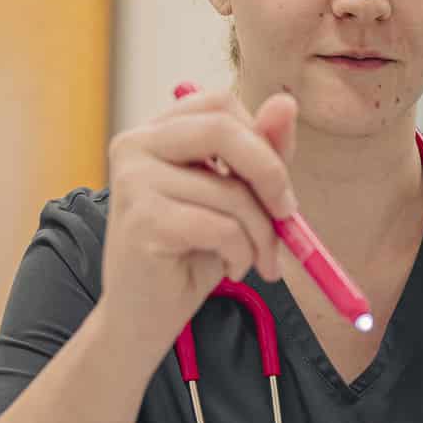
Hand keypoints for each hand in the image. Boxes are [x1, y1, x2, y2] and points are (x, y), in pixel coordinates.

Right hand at [100, 84, 298, 357]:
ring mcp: (133, 180)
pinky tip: (229, 269)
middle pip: (224, 129)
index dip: (261, 138)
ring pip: (231, 191)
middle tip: (289, 216)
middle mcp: (135, 145)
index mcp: (156, 132)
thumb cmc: (191, 255)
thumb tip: (287, 101)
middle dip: (271, 174)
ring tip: (252, 260)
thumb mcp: (234, 198)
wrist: (142, 321)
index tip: (277, 182)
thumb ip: (260, 152)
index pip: (221, 102)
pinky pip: (222, 227)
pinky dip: (241, 253)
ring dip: (261, 234)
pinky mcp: (142, 219)